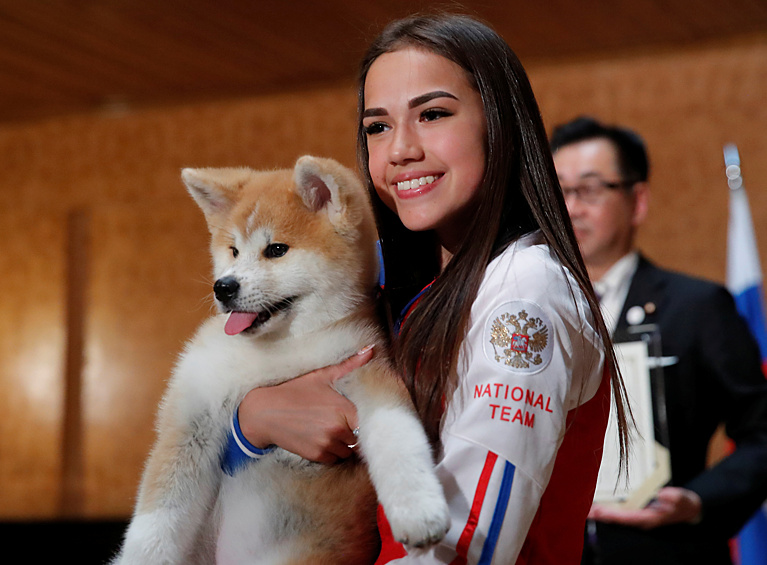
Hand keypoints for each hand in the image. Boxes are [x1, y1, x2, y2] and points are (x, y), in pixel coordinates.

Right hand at [237, 345, 374, 463]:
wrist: (266, 412)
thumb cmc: (295, 391)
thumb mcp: (322, 376)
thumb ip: (350, 364)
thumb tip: (371, 350)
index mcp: (343, 409)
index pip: (370, 422)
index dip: (368, 420)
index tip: (363, 417)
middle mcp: (338, 429)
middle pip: (360, 438)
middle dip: (355, 431)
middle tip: (344, 422)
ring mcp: (327, 444)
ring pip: (349, 451)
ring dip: (345, 444)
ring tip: (333, 430)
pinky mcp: (317, 455)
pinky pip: (336, 459)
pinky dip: (333, 452)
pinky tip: (323, 438)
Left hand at [588, 487, 701, 528]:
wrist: (690, 509)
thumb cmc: (685, 504)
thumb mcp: (684, 499)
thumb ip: (675, 497)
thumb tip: (662, 493)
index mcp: (650, 518)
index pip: (628, 518)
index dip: (613, 515)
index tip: (599, 512)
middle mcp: (642, 519)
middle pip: (618, 518)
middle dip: (602, 515)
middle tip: (586, 511)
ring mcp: (640, 516)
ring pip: (618, 516)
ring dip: (603, 512)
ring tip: (587, 509)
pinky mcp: (639, 512)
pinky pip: (621, 512)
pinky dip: (610, 509)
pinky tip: (599, 506)